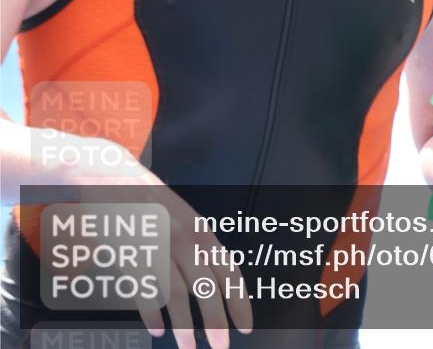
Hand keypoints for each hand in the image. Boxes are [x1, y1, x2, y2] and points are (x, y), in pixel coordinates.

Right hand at [67, 144, 253, 348]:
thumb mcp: (183, 216)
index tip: (245, 327)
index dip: (239, 301)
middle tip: (221, 348)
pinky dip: (151, 314)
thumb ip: (200, 246)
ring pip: (176, 295)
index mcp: (200, 229)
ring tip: (187, 348)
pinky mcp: (130, 254)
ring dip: (184, 327)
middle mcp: (183, 238)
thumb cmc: (151, 202)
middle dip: (216, 323)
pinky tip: (157, 329)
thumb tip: (218, 283)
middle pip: (206, 288)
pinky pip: (145, 291)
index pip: (228, 270)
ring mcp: (156, 246)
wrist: (112, 176)